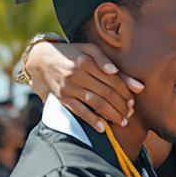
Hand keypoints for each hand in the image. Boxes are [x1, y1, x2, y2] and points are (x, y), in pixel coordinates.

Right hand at [26, 40, 143, 132]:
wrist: (42, 59)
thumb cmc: (71, 53)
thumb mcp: (87, 48)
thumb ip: (104, 58)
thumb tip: (116, 71)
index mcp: (87, 62)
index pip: (112, 79)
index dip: (125, 91)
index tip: (133, 100)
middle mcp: (78, 75)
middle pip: (106, 93)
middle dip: (121, 105)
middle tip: (130, 113)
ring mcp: (69, 88)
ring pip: (96, 103)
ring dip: (111, 114)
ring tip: (122, 121)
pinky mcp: (63, 98)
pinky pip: (79, 111)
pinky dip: (92, 120)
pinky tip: (103, 128)